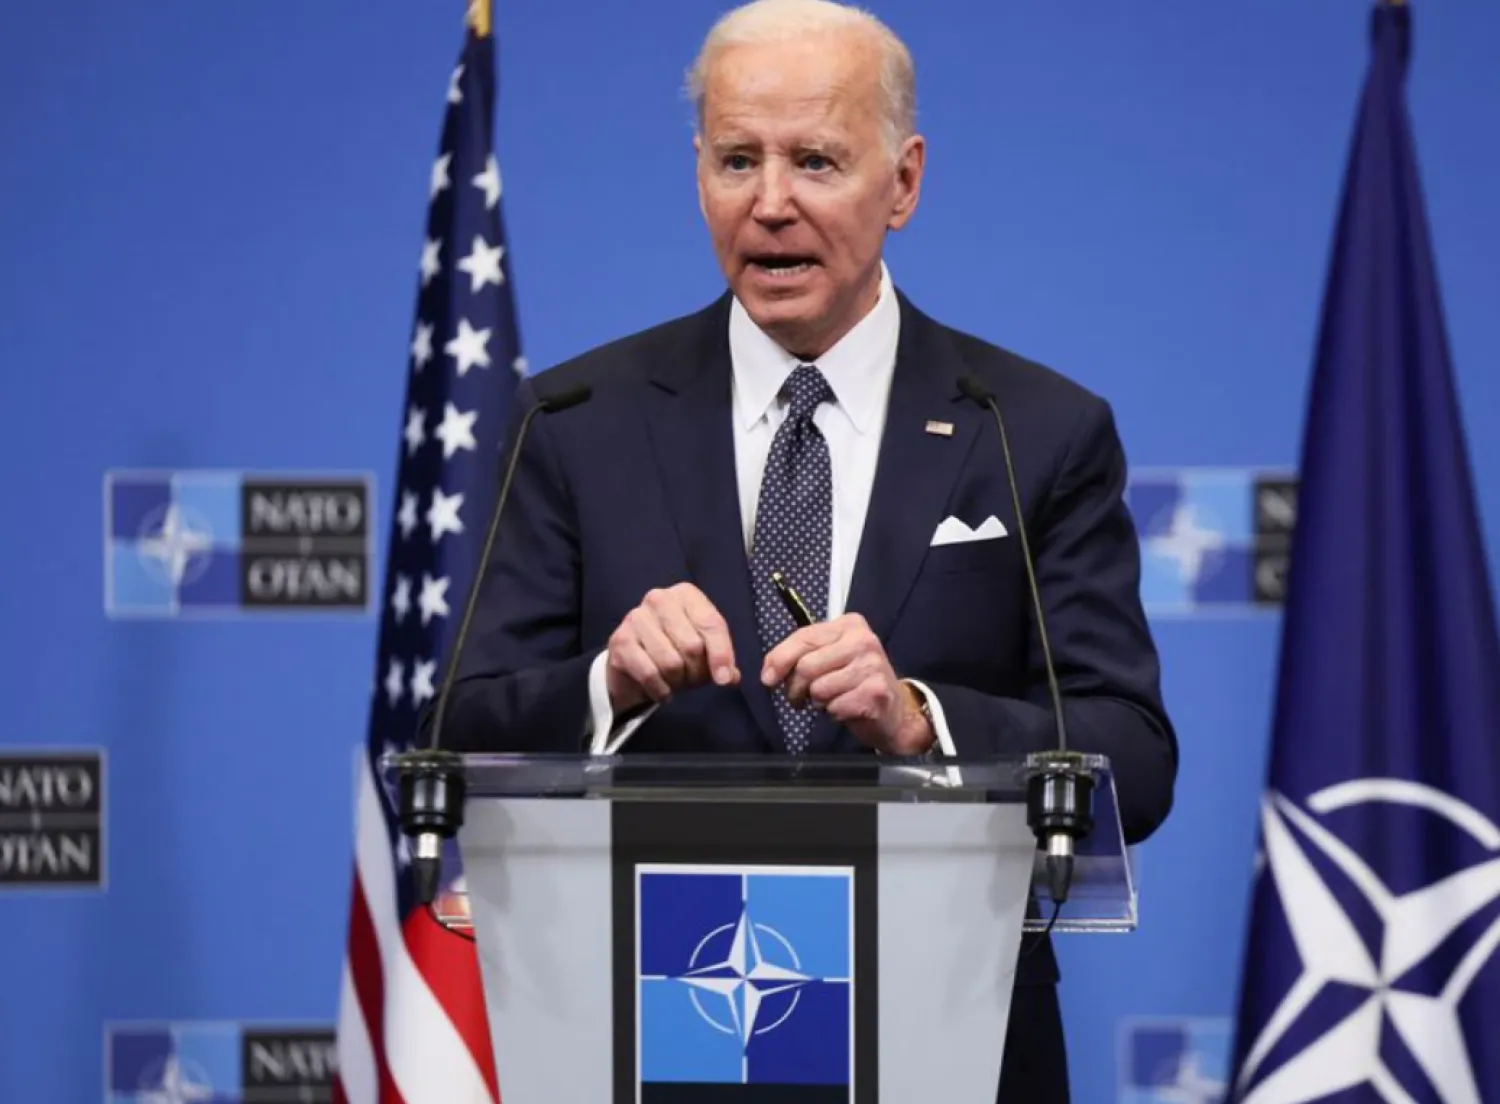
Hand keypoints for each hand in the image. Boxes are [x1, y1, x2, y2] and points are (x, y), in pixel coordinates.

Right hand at [604, 583, 738, 711]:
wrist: (631, 663)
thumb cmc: (674, 650)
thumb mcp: (703, 651)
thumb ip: (721, 660)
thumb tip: (730, 676)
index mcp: (686, 594)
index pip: (711, 623)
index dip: (721, 654)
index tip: (724, 680)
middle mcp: (659, 599)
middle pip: (692, 646)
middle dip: (697, 672)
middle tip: (692, 679)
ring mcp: (636, 617)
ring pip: (671, 663)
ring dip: (677, 682)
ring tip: (675, 682)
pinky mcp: (619, 641)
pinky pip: (650, 674)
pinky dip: (660, 690)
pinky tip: (662, 691)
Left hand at [760, 613, 932, 754]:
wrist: (894, 711)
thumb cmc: (854, 682)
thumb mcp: (828, 658)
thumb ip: (799, 655)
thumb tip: (769, 673)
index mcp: (849, 625)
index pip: (803, 637)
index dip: (779, 659)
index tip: (767, 678)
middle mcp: (863, 641)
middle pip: (806, 666)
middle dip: (796, 688)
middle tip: (801, 697)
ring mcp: (873, 666)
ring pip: (818, 689)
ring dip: (817, 702)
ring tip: (830, 701)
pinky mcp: (876, 693)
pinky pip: (834, 708)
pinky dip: (834, 714)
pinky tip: (846, 709)